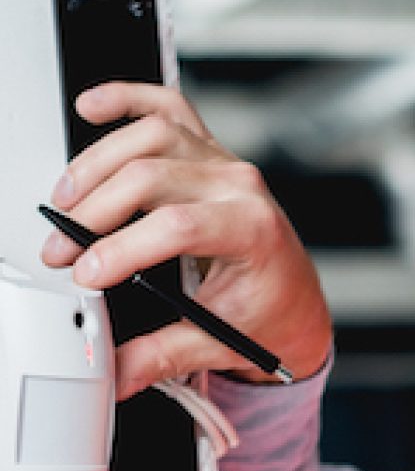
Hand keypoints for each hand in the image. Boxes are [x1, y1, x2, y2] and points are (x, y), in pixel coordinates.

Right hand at [40, 82, 331, 399]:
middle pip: (152, 176)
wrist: (295, 302)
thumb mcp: (219, 342)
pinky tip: (94, 106)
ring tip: (66, 202)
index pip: (177, 226)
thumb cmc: (267, 315)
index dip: (124, 248)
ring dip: (98, 164)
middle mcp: (240, 187)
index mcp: (253, 231)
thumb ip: (164, 356)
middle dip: (95, 214)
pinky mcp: (208, 152)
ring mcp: (224, 163)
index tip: (88, 274)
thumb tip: (116, 371)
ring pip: (152, 136)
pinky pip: (169, 109)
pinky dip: (128, 99)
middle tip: (64, 251)